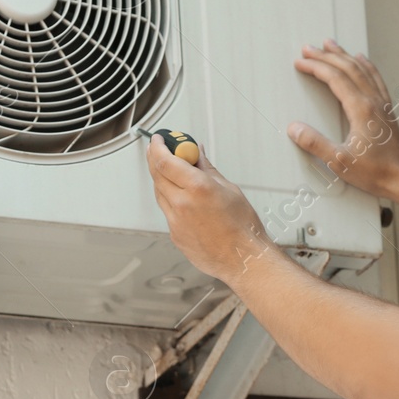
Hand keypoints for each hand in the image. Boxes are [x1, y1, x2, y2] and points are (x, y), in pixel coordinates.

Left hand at [147, 134, 277, 283]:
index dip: (159, 147)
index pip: (165, 161)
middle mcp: (182, 204)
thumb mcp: (229, 188)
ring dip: (162, 178)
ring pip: (159, 193)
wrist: (244, 259)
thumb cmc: (243, 228)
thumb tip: (198, 155)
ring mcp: (175, 221)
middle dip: (155, 158)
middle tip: (160, 149)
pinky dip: (170, 198)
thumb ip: (207, 169)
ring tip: (173, 172)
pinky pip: (166, 210)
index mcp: (197, 188)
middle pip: (157, 175)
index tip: (159, 139)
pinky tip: (182, 196)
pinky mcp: (175, 234)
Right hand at [290, 40, 398, 199]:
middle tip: (308, 48)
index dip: (315, 67)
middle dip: (326, 56)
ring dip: (344, 55)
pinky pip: (376, 78)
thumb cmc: (375, 172)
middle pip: (347, 68)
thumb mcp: (339, 162)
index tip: (300, 62)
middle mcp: (373, 101)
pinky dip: (366, 65)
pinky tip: (362, 60)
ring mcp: (381, 104)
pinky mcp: (386, 110)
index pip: (335, 79)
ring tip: (331, 45)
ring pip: (362, 69)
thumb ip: (315, 144)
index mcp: (361, 110)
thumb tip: (294, 128)